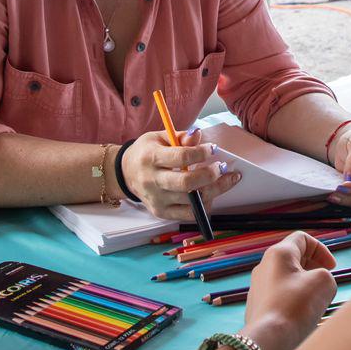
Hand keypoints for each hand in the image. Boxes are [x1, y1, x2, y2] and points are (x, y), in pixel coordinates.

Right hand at [120, 127, 241, 221]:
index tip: (213, 149)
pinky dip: (204, 206)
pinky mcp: (161, 212)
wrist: (125, 173)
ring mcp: (156, 199)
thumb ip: (181, 137)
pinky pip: (188, 215)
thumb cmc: (146, 152)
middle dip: (211, 175)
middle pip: (187, 183)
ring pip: (191, 201)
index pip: (180, 157)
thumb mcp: (160, 137)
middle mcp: (152, 181)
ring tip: (225, 180)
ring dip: (214, 190)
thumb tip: (198, 134)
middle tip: (223, 167)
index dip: (201, 153)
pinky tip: (211, 194)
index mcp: (151, 158)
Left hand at [243, 232, 338, 349]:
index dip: (321, 250)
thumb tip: (316, 284)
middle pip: (293, 257)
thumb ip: (326, 274)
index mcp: (278, 253)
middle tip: (325, 282)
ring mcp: (258, 286)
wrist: (269, 339)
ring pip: (287, 277)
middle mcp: (264, 266)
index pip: (302, 238)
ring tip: (315, 301)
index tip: (332, 268)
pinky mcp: (257, 305)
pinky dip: (294, 299)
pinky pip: (280, 295)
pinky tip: (301, 315)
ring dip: (305, 285)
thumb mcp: (324, 282)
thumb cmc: (296, 305)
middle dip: (313, 267)